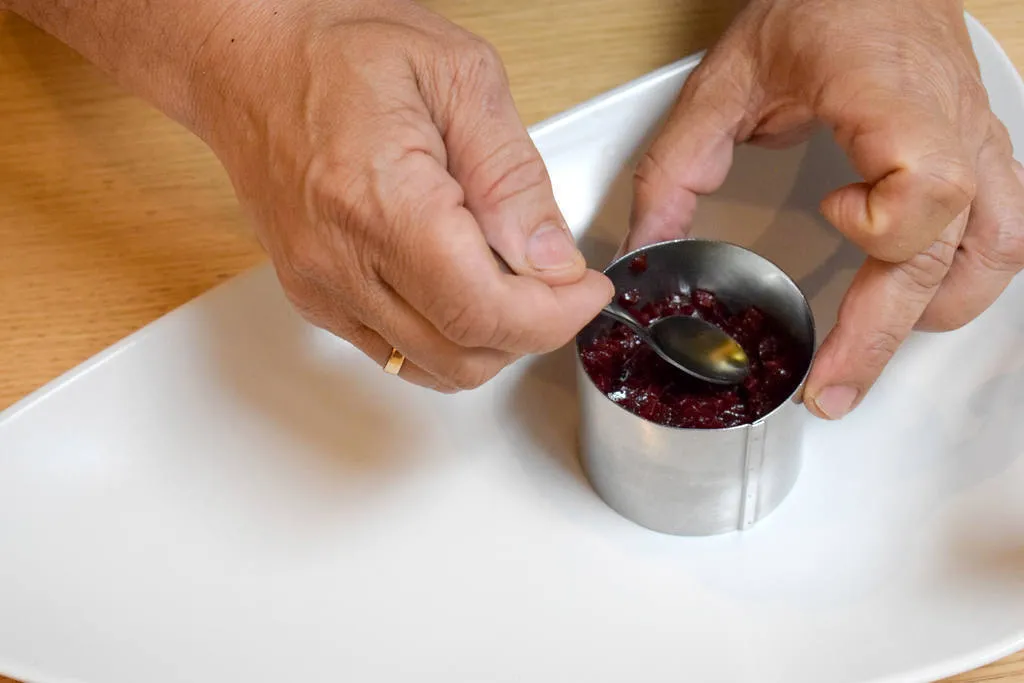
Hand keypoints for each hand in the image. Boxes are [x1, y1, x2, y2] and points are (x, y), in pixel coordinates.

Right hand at [189, 0, 612, 390]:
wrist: (247, 59)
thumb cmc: (338, 49)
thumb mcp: (459, 77)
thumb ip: (512, 176)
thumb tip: (550, 259)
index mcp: (379, 201)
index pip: (483, 310)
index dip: (554, 317)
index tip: (585, 290)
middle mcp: (339, 260)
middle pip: (463, 354)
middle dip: (532, 330)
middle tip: (559, 284)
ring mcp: (320, 287)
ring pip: (433, 368)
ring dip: (491, 340)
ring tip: (511, 281)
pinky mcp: (314, 297)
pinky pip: (398, 354)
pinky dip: (448, 339)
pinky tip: (463, 289)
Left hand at [628, 0, 1023, 418]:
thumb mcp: (723, 82)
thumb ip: (677, 167)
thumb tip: (646, 245)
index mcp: (894, 101)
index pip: (928, 191)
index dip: (881, 225)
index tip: (827, 216)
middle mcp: (953, 125)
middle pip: (952, 253)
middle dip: (884, 336)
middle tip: (829, 389)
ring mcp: (977, 137)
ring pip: (996, 253)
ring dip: (935, 312)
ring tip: (871, 349)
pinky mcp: (981, 145)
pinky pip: (1003, 229)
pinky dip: (963, 277)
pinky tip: (916, 292)